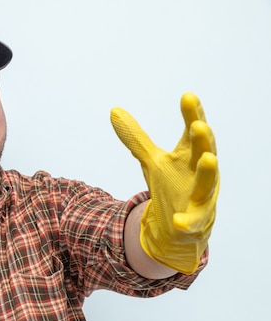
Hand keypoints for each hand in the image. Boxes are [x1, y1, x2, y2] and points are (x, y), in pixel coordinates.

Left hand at [110, 93, 218, 273]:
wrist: (179, 224)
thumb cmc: (172, 184)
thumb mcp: (151, 160)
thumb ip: (135, 138)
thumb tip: (113, 110)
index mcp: (188, 156)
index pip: (192, 132)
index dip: (192, 114)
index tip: (187, 96)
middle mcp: (199, 172)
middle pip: (204, 152)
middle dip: (203, 140)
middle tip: (199, 125)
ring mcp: (200, 197)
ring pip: (206, 183)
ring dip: (207, 171)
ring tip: (208, 158)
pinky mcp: (195, 220)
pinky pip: (191, 221)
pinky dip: (186, 221)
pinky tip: (178, 220)